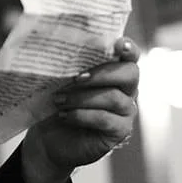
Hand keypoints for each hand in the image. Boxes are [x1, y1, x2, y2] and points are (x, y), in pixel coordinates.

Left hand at [27, 38, 140, 170]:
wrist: (50, 137)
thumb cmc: (58, 103)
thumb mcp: (62, 81)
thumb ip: (70, 66)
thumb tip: (60, 52)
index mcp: (115, 71)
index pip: (131, 56)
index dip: (129, 48)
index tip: (118, 44)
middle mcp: (127, 90)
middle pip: (130, 74)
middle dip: (102, 73)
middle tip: (76, 78)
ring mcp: (126, 111)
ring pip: (113, 98)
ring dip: (82, 97)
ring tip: (59, 99)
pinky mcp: (120, 131)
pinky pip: (105, 119)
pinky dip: (82, 115)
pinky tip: (64, 115)